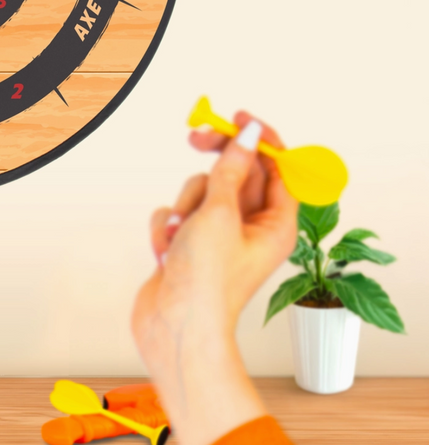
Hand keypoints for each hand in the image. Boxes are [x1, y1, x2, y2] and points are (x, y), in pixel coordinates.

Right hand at [131, 113, 297, 444]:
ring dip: (184, 205)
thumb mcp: (220, 214)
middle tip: (196, 136)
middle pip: (236, 174)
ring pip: (200, 192)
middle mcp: (251, 229)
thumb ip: (231, 169)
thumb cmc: (206, 280)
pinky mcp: (189, 246)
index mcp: (276, 225)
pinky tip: (165, 250)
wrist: (173, 327)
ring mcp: (218, 237)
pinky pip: (176, 214)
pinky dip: (167, 226)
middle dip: (212, 164)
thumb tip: (249, 134)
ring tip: (180, 232)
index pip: (278, 169)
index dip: (260, 139)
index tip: (237, 118)